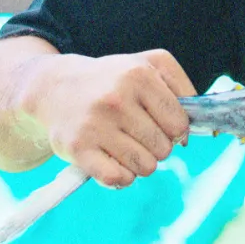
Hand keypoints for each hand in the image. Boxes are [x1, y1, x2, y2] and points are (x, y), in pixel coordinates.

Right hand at [17, 50, 195, 187]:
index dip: (177, 130)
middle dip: (158, 146)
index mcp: (139, 75)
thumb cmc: (113, 78)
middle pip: (164, 148)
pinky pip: (118, 179)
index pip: (179, 123)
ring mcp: (95, 125)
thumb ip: (181, 88)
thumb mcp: (150, 65)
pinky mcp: (78, 148)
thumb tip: (190, 132)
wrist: (54, 87)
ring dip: (142, 163)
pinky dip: (122, 177)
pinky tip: (114, 161)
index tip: (163, 125)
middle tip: (140, 134)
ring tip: (127, 146)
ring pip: (145, 166)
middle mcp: (117, 99)